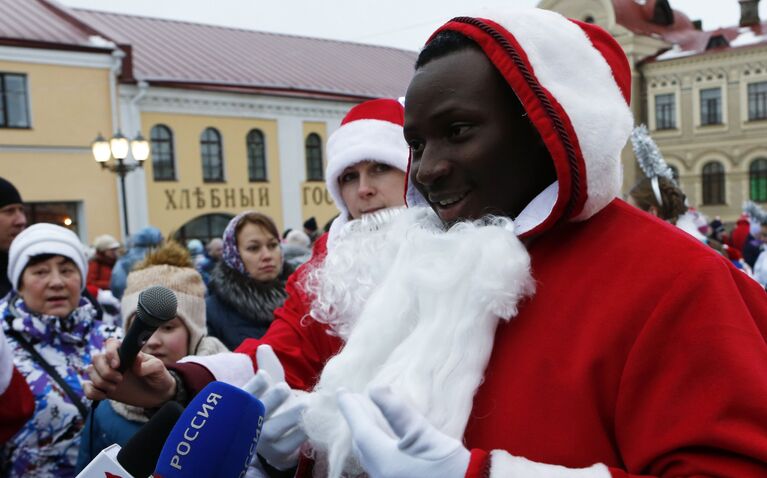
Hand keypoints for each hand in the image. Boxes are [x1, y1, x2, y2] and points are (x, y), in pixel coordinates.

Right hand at [84, 338, 175, 407]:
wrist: (157, 395)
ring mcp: (106, 374)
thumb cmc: (158, 376)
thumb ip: (149, 364)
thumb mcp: (158, 368)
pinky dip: (92, 392)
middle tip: (120, 380)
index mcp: (126, 352)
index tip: (117, 365)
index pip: (111, 343)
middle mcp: (114, 361)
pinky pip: (87, 387)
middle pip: (96, 358)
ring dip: (100, 382)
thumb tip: (136, 362)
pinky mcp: (103, 388)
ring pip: (90, 371)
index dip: (110, 353)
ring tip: (116, 388)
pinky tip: (104, 396)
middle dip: (105, 371)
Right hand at [244, 345, 307, 470]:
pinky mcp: (279, 454)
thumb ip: (269, 367)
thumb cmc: (274, 404)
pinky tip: (312, 419)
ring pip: (274, 429)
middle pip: (258, 412)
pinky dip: (302, 431)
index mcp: (246, 406)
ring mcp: (264, 442)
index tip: (264, 376)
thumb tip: (264, 347)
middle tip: (284, 388)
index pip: (244, 395)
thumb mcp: (271, 385)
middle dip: (271, 399)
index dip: (253, 386)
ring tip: (306, 403)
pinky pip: (290, 444)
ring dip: (290, 415)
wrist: (280, 438)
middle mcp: (250, 425)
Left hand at [337, 386, 469, 477]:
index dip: (350, 408)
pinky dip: (374, 443)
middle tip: (351, 399)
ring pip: (369, 453)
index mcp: (385, 460)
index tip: (340, 391)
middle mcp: (381, 473)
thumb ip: (399, 413)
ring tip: (364, 413)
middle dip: (356, 419)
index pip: (360, 429)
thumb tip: (375, 389)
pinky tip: (382, 436)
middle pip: (362, 443)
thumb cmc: (451, 468)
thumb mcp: (426, 435)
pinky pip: (378, 461)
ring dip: (364, 431)